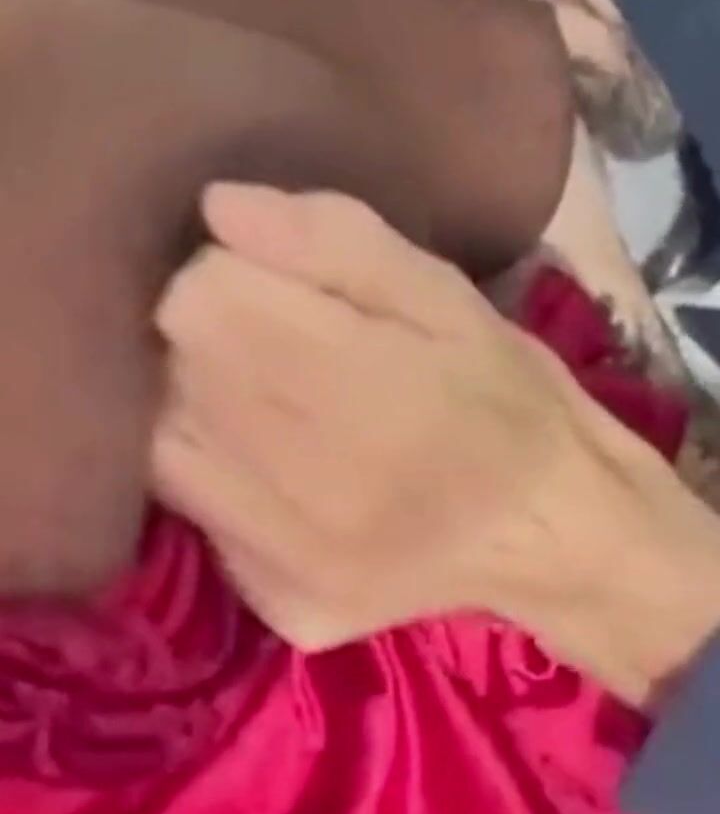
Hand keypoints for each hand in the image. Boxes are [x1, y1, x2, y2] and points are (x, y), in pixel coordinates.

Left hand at [152, 185, 719, 707]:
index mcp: (343, 377)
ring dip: (203, 421)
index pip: (195, 302)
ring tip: (280, 421)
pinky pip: (205, 528)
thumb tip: (218, 209)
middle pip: (172, 376)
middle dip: (213, 350)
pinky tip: (291, 490)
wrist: (556, 532)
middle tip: (289, 361)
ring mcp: (281, 556)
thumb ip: (332, 240)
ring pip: (167, 453)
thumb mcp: (441, 292)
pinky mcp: (279, 604)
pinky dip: (228, 495)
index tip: (280, 295)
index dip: (230, 282)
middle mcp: (295, 476)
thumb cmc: (507, 397)